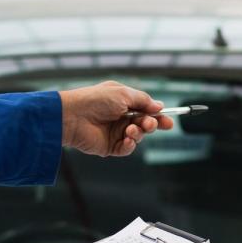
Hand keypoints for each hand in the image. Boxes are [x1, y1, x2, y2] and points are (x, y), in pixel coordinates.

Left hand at [58, 81, 173, 156]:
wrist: (72, 116)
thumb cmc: (94, 100)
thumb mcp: (122, 93)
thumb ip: (142, 100)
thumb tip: (159, 106)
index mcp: (123, 103)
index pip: (146, 110)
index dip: (158, 116)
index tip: (169, 120)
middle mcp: (120, 118)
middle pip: (145, 124)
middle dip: (152, 125)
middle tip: (151, 124)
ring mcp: (115, 133)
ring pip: (137, 137)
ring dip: (138, 133)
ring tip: (131, 129)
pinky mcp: (109, 147)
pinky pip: (126, 149)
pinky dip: (130, 145)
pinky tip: (127, 139)